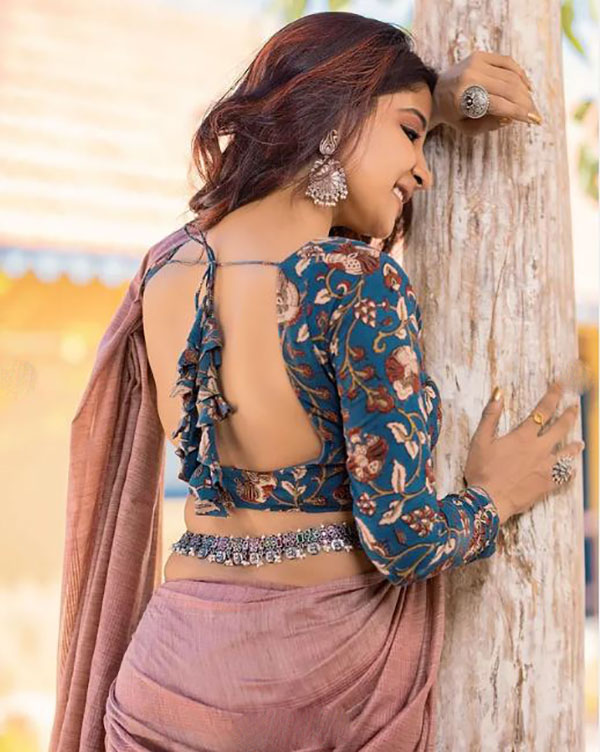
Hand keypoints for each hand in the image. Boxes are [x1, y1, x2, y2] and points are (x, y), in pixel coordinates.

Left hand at [429, 50, 542, 135]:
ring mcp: (475, 63)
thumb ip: (488, 125)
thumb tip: (511, 117)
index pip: (499, 105)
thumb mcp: (466, 128)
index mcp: (462, 98)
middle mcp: (469, 77)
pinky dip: (520, 74)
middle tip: (535, 114)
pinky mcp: (479, 55)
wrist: (436, 92)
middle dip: (526, 103)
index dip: (519, 113)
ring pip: (510, 76)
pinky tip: (527, 87)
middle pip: (508, 89)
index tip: (534, 120)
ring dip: (525, 91)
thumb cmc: (453, 114)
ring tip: (530, 104)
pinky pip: (507, 63)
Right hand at [463, 381, 583, 523]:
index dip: (553, 395)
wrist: (489, 501)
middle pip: (560, 428)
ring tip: (580, 442)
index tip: (559, 386)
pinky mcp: (547, 484)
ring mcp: (546, 468)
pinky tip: (571, 470)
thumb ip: (490, 416)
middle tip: (575, 407)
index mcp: (523, 437)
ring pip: (567, 453)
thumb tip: (498, 394)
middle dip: (569, 415)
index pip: (543, 410)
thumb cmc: (482, 470)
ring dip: (574, 446)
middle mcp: (539, 449)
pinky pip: (564, 476)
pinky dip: (569, 471)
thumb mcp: (480, 440)